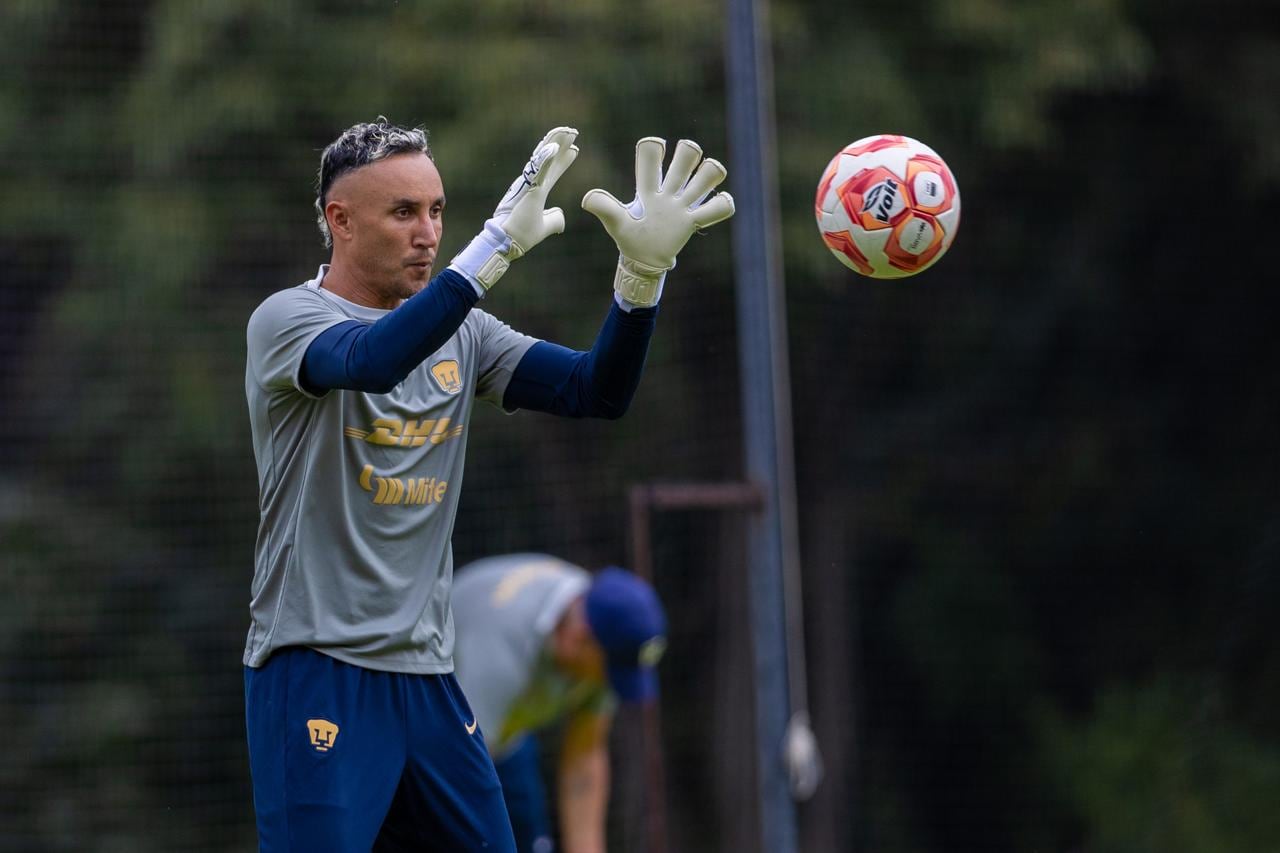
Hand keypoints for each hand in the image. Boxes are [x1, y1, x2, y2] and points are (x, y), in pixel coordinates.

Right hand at [449, 126, 579, 290]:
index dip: (563, 160)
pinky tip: (554, 147)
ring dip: (554, 143)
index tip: (575, 149)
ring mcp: (529, 185)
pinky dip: (546, 159)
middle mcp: (532, 184)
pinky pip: (537, 171)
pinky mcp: (527, 190)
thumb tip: (561, 215)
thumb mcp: (544, 227)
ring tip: (567, 131)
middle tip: (573, 131)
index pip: (552, 171)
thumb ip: (554, 219)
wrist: (507, 243)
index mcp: (536, 191)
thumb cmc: (521, 235)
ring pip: (543, 159)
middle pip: (548, 159)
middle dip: (560, 144)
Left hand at [582, 137, 734, 306]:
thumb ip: (604, 208)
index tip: (656, 148)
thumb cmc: (629, 239)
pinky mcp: (694, 221)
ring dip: (709, 174)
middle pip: (686, 156)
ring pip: (707, 176)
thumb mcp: (616, 223)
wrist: (644, 261)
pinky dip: (723, 203)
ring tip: (700, 186)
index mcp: (648, 188)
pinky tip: (720, 203)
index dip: (654, 148)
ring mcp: (683, 205)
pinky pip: (717, 208)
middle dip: (688, 152)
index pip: (652, 156)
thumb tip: (585, 199)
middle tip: (687, 160)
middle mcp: (669, 191)